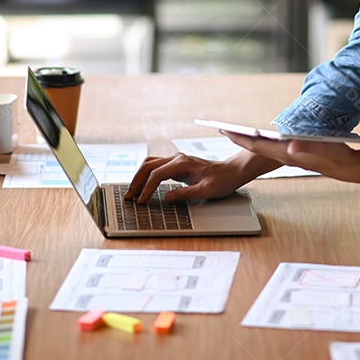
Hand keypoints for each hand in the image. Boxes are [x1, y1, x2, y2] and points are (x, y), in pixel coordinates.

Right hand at [125, 153, 247, 202]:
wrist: (231, 172)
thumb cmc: (221, 181)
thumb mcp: (206, 191)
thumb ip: (186, 194)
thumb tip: (167, 198)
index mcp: (182, 163)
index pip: (157, 175)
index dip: (147, 188)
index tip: (141, 201)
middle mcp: (176, 158)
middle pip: (148, 166)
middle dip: (136, 181)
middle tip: (129, 197)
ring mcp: (175, 160)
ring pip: (150, 164)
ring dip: (139, 177)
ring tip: (132, 192)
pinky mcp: (176, 165)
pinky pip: (156, 167)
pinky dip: (146, 175)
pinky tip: (142, 186)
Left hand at [221, 131, 359, 181]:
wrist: (348, 168)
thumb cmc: (336, 156)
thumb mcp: (323, 149)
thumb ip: (306, 147)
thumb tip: (289, 146)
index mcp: (285, 153)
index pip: (256, 145)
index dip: (239, 137)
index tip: (223, 130)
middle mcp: (283, 156)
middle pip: (255, 146)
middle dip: (238, 138)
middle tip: (221, 129)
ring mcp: (288, 157)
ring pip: (262, 148)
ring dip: (248, 140)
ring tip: (235, 132)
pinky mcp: (294, 156)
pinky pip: (272, 148)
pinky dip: (262, 142)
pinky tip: (261, 137)